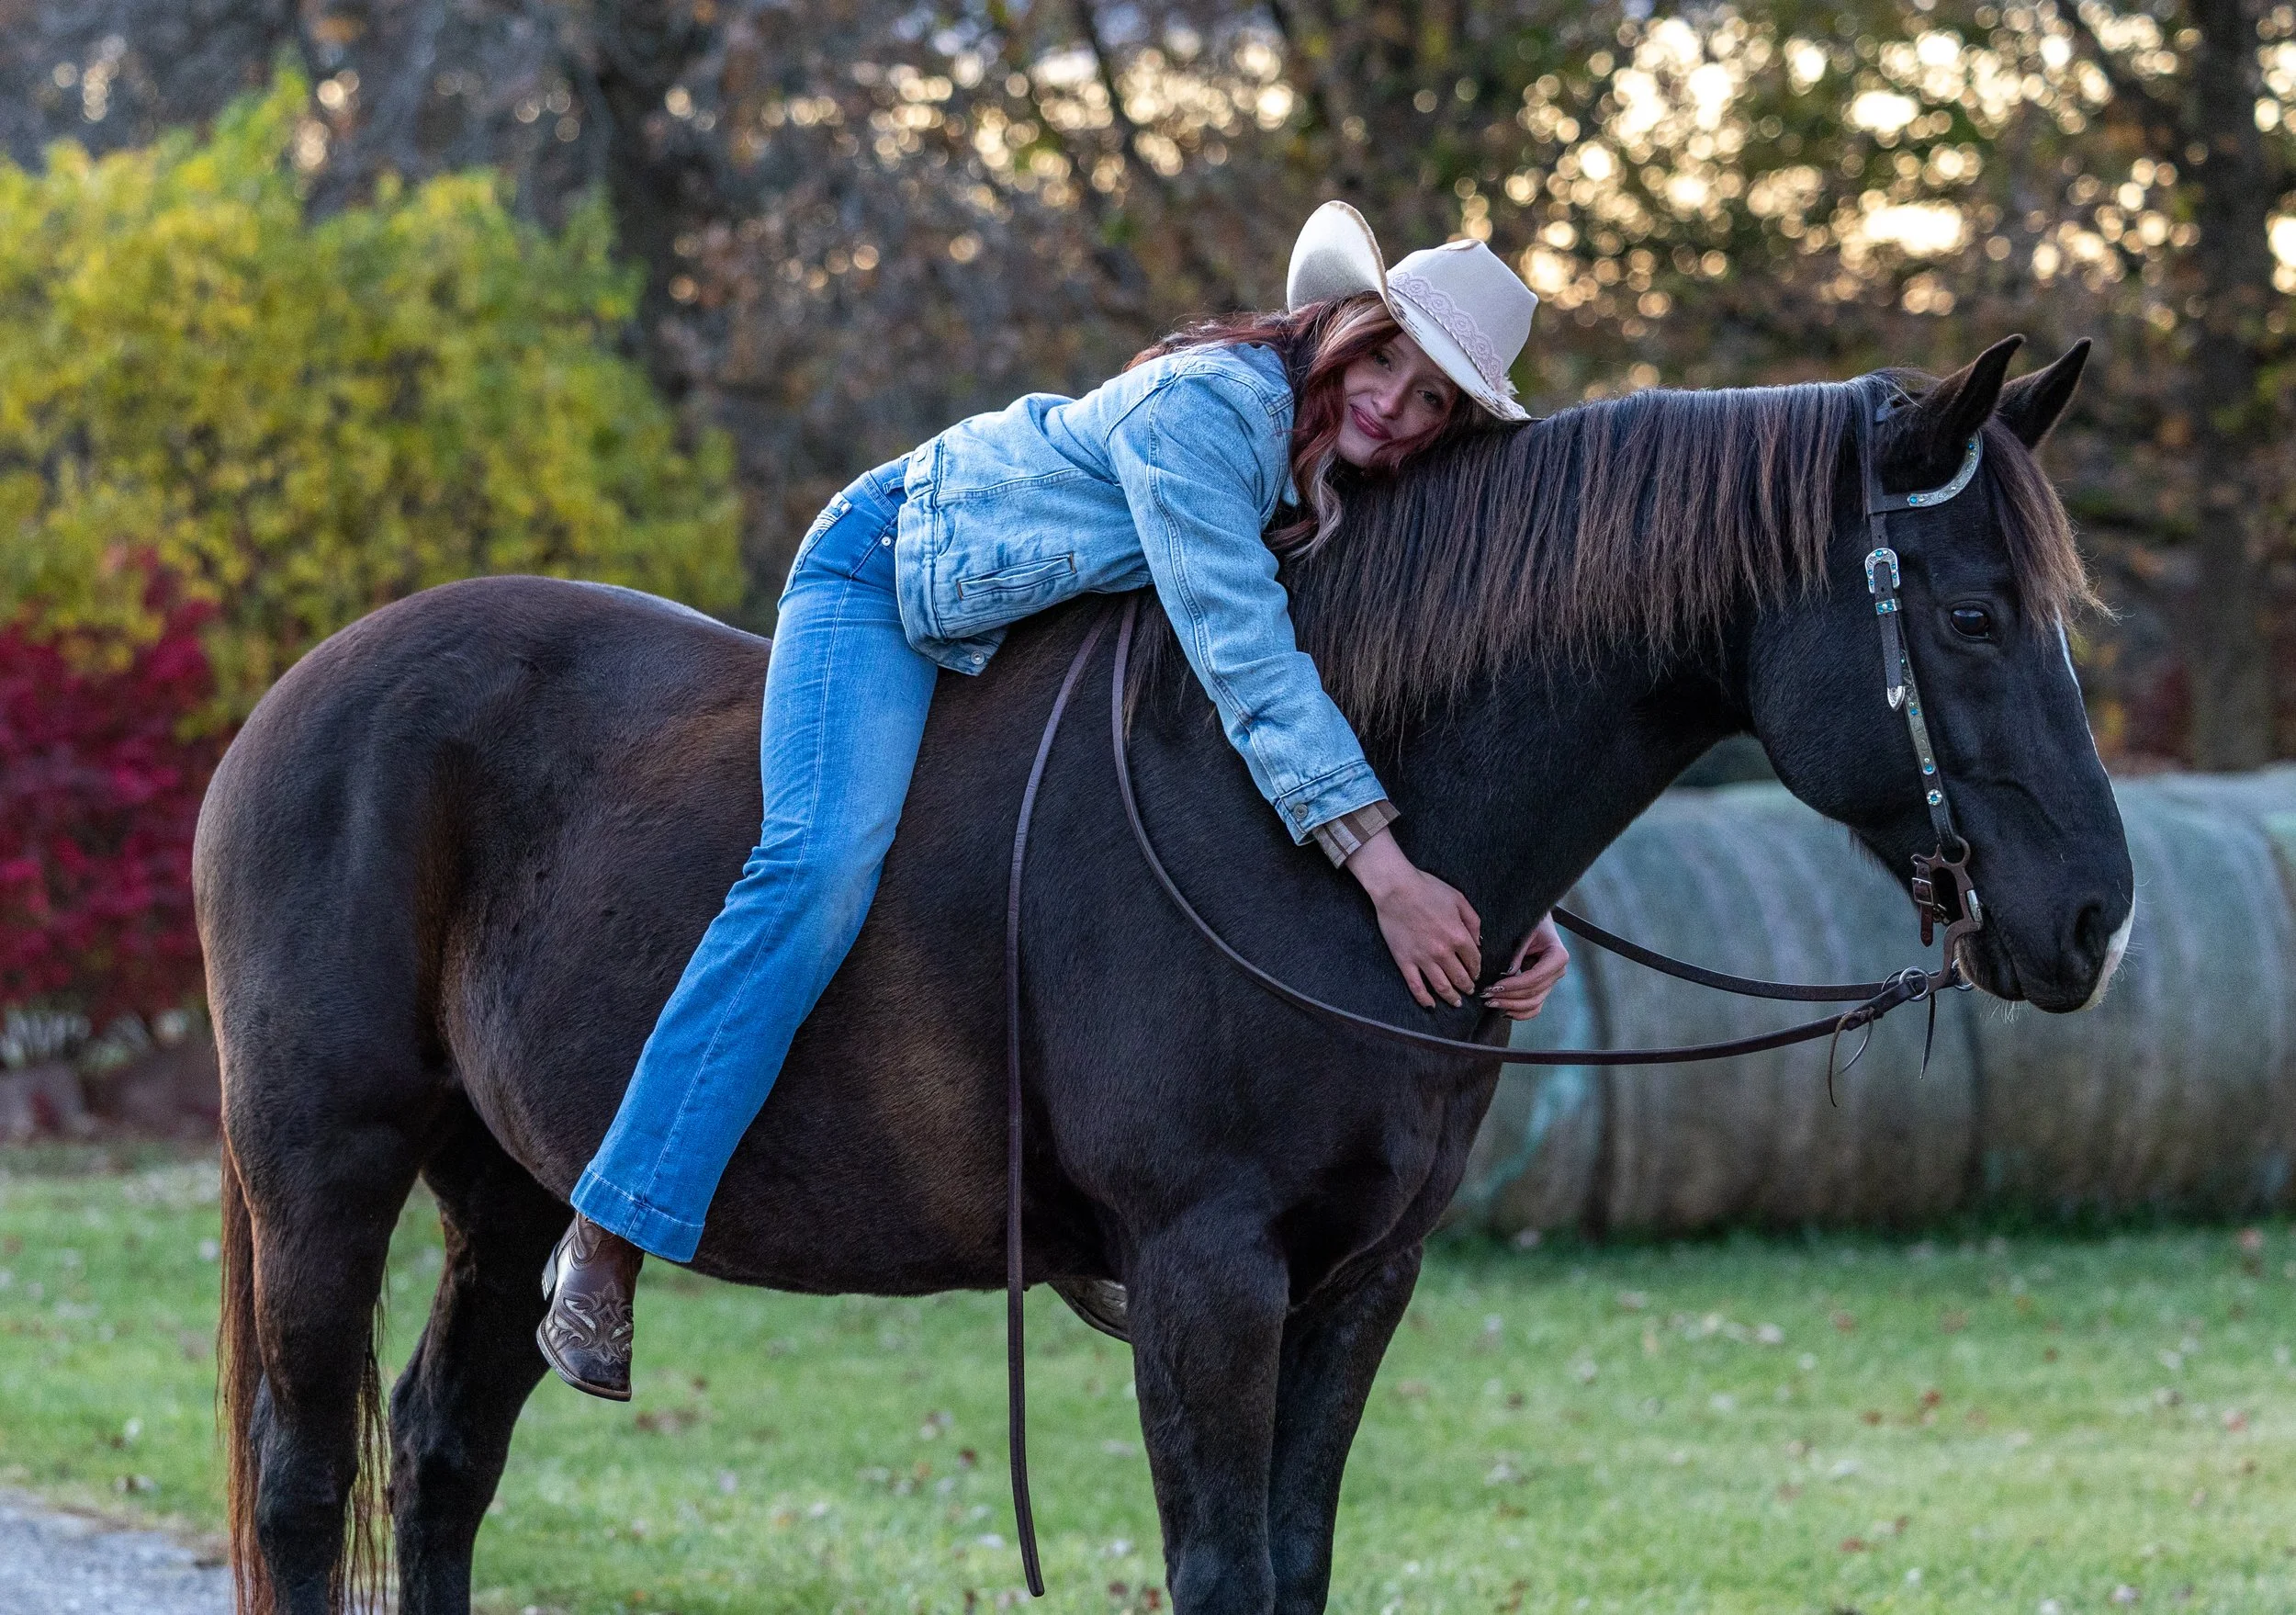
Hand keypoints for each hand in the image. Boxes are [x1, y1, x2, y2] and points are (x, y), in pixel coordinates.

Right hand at [1345, 829, 1481, 1008]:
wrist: (1395, 888)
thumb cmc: (1427, 889)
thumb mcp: (1458, 899)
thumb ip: (1473, 921)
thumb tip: (1478, 942)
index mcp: (1458, 936)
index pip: (1474, 960)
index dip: (1477, 969)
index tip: (1476, 973)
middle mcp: (1443, 952)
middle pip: (1460, 977)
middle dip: (1467, 987)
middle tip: (1469, 991)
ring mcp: (1423, 959)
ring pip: (1442, 986)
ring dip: (1452, 997)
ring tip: (1456, 1002)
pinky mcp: (1405, 961)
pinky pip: (1416, 986)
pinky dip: (1424, 999)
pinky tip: (1430, 1005)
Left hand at [1482, 913, 1568, 1020]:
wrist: (1538, 922)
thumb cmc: (1530, 922)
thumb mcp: (1524, 931)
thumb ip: (1517, 952)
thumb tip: (1508, 973)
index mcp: (1558, 956)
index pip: (1535, 977)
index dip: (1513, 985)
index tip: (1493, 986)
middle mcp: (1558, 971)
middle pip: (1533, 993)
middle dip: (1508, 997)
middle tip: (1485, 996)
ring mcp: (1552, 982)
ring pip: (1534, 1003)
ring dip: (1511, 1006)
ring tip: (1490, 1003)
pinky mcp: (1544, 988)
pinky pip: (1534, 1007)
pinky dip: (1520, 1013)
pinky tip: (1503, 1011)